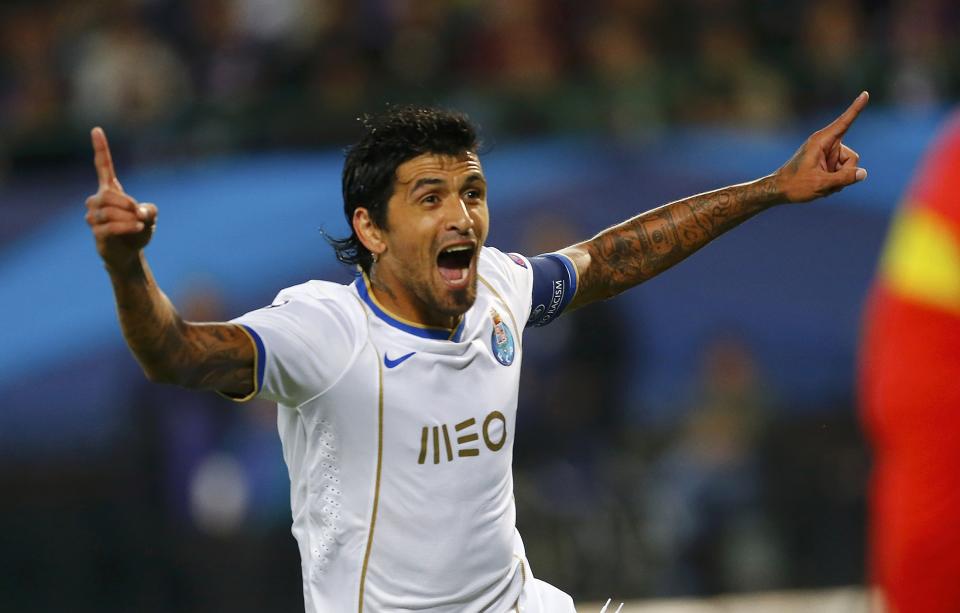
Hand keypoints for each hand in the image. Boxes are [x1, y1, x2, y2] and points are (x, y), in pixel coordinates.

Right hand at [85, 127, 157, 271]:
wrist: (129, 254)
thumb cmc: (137, 230)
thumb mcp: (151, 216)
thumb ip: (150, 209)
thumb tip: (139, 212)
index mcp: (110, 190)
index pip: (102, 166)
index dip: (100, 149)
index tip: (96, 129)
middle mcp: (98, 201)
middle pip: (106, 196)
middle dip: (125, 203)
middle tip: (139, 213)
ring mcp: (94, 218)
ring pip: (106, 212)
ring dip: (127, 218)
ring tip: (139, 224)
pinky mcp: (97, 234)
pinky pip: (108, 227)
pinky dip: (125, 227)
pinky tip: (137, 227)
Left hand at [774, 91, 868, 202]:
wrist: (779, 190)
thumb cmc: (796, 185)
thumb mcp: (821, 184)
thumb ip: (844, 178)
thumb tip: (863, 173)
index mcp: (821, 141)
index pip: (844, 123)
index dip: (856, 109)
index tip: (865, 93)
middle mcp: (826, 143)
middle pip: (852, 158)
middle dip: (845, 173)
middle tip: (824, 181)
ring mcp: (828, 152)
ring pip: (849, 166)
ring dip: (839, 179)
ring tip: (820, 183)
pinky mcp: (828, 160)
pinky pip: (843, 171)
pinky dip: (836, 181)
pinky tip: (821, 184)